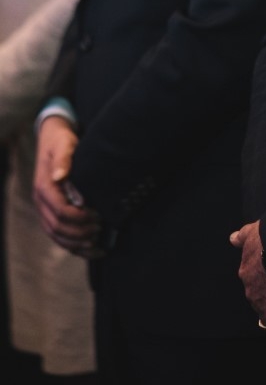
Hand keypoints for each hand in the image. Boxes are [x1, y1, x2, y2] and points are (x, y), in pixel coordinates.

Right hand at [33, 116, 100, 257]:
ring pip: (57, 236)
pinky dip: (74, 246)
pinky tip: (92, 249)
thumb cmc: (62, 141)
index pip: (59, 211)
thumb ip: (63, 159)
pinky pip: (60, 236)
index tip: (98, 216)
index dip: (79, 218)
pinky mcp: (52, 213)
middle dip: (80, 232)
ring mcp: (45, 210)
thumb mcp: (64, 144)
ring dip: (77, 244)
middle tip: (101, 228)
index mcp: (44, 187)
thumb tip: (60, 176)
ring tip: (98, 243)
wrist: (53, 139)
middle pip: (57, 228)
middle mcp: (41, 202)